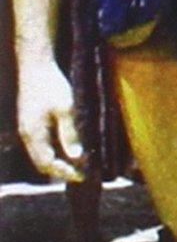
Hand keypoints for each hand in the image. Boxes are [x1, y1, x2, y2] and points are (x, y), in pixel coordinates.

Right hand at [17, 60, 84, 181]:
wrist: (36, 65)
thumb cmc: (51, 85)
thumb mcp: (65, 108)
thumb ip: (69, 132)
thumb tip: (75, 156)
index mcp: (33, 135)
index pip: (47, 164)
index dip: (65, 172)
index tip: (83, 175)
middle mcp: (27, 135)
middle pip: (42, 162)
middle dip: (61, 170)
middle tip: (82, 173)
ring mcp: (28, 128)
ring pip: (41, 153)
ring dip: (58, 161)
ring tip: (77, 164)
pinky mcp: (31, 121)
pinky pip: (42, 143)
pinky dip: (54, 149)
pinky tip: (67, 147)